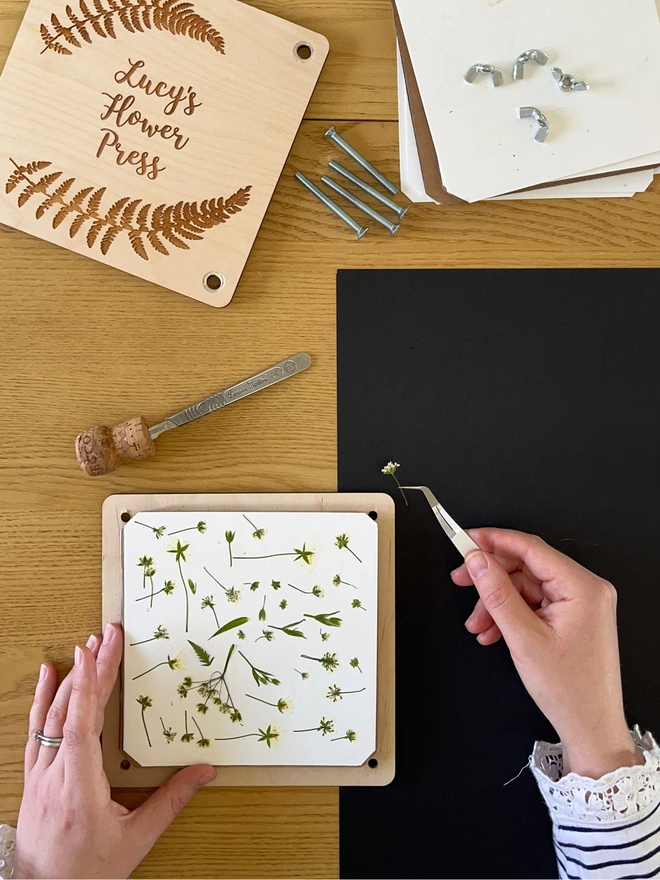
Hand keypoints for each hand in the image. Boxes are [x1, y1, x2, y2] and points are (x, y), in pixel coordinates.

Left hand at [16, 624, 216, 878]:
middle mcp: (54, 777)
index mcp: (78, 790)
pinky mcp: (34, 777)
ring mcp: (39, 775)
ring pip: (51, 716)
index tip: (94, 654)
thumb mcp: (135, 840)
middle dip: (90, 669)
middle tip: (107, 636)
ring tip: (88, 646)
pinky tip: (49, 675)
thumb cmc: (87, 872)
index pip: (82, 726)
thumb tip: (204, 772)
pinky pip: (37, 729)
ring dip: (71, 679)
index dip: (88, 687)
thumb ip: (170, 802)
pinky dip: (42, 699)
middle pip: (69, 711)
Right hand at [452, 528, 642, 778]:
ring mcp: (579, 604)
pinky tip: (492, 632)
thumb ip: (497, 594)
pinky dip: (509, 615)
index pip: (531, 547)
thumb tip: (477, 560)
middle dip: (491, 579)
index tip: (465, 540)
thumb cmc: (570, 690)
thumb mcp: (524, 638)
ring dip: (496, 603)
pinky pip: (533, 604)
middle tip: (460, 580)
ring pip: (525, 587)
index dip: (494, 540)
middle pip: (526, 567)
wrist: (590, 728)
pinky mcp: (572, 617)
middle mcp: (585, 589)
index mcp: (583, 587)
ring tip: (477, 626)